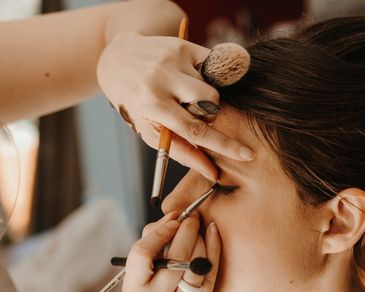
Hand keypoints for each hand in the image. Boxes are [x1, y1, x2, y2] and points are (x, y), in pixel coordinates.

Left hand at [97, 32, 253, 181]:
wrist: (118, 61)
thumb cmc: (136, 104)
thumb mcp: (151, 132)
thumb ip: (182, 152)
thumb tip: (211, 172)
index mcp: (152, 106)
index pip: (195, 130)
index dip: (223, 145)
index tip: (246, 155)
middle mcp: (162, 80)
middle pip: (210, 103)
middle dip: (208, 114)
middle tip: (192, 115)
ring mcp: (174, 59)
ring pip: (212, 87)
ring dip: (204, 98)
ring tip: (185, 97)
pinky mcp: (183, 45)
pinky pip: (212, 67)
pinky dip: (205, 78)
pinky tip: (187, 79)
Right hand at [121, 212, 220, 291]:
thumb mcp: (135, 281)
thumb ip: (148, 251)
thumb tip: (171, 219)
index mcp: (134, 289)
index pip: (143, 253)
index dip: (159, 231)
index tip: (171, 218)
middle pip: (175, 257)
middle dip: (186, 230)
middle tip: (191, 216)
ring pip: (196, 265)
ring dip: (201, 239)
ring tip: (201, 227)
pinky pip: (210, 276)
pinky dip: (213, 252)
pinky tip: (213, 236)